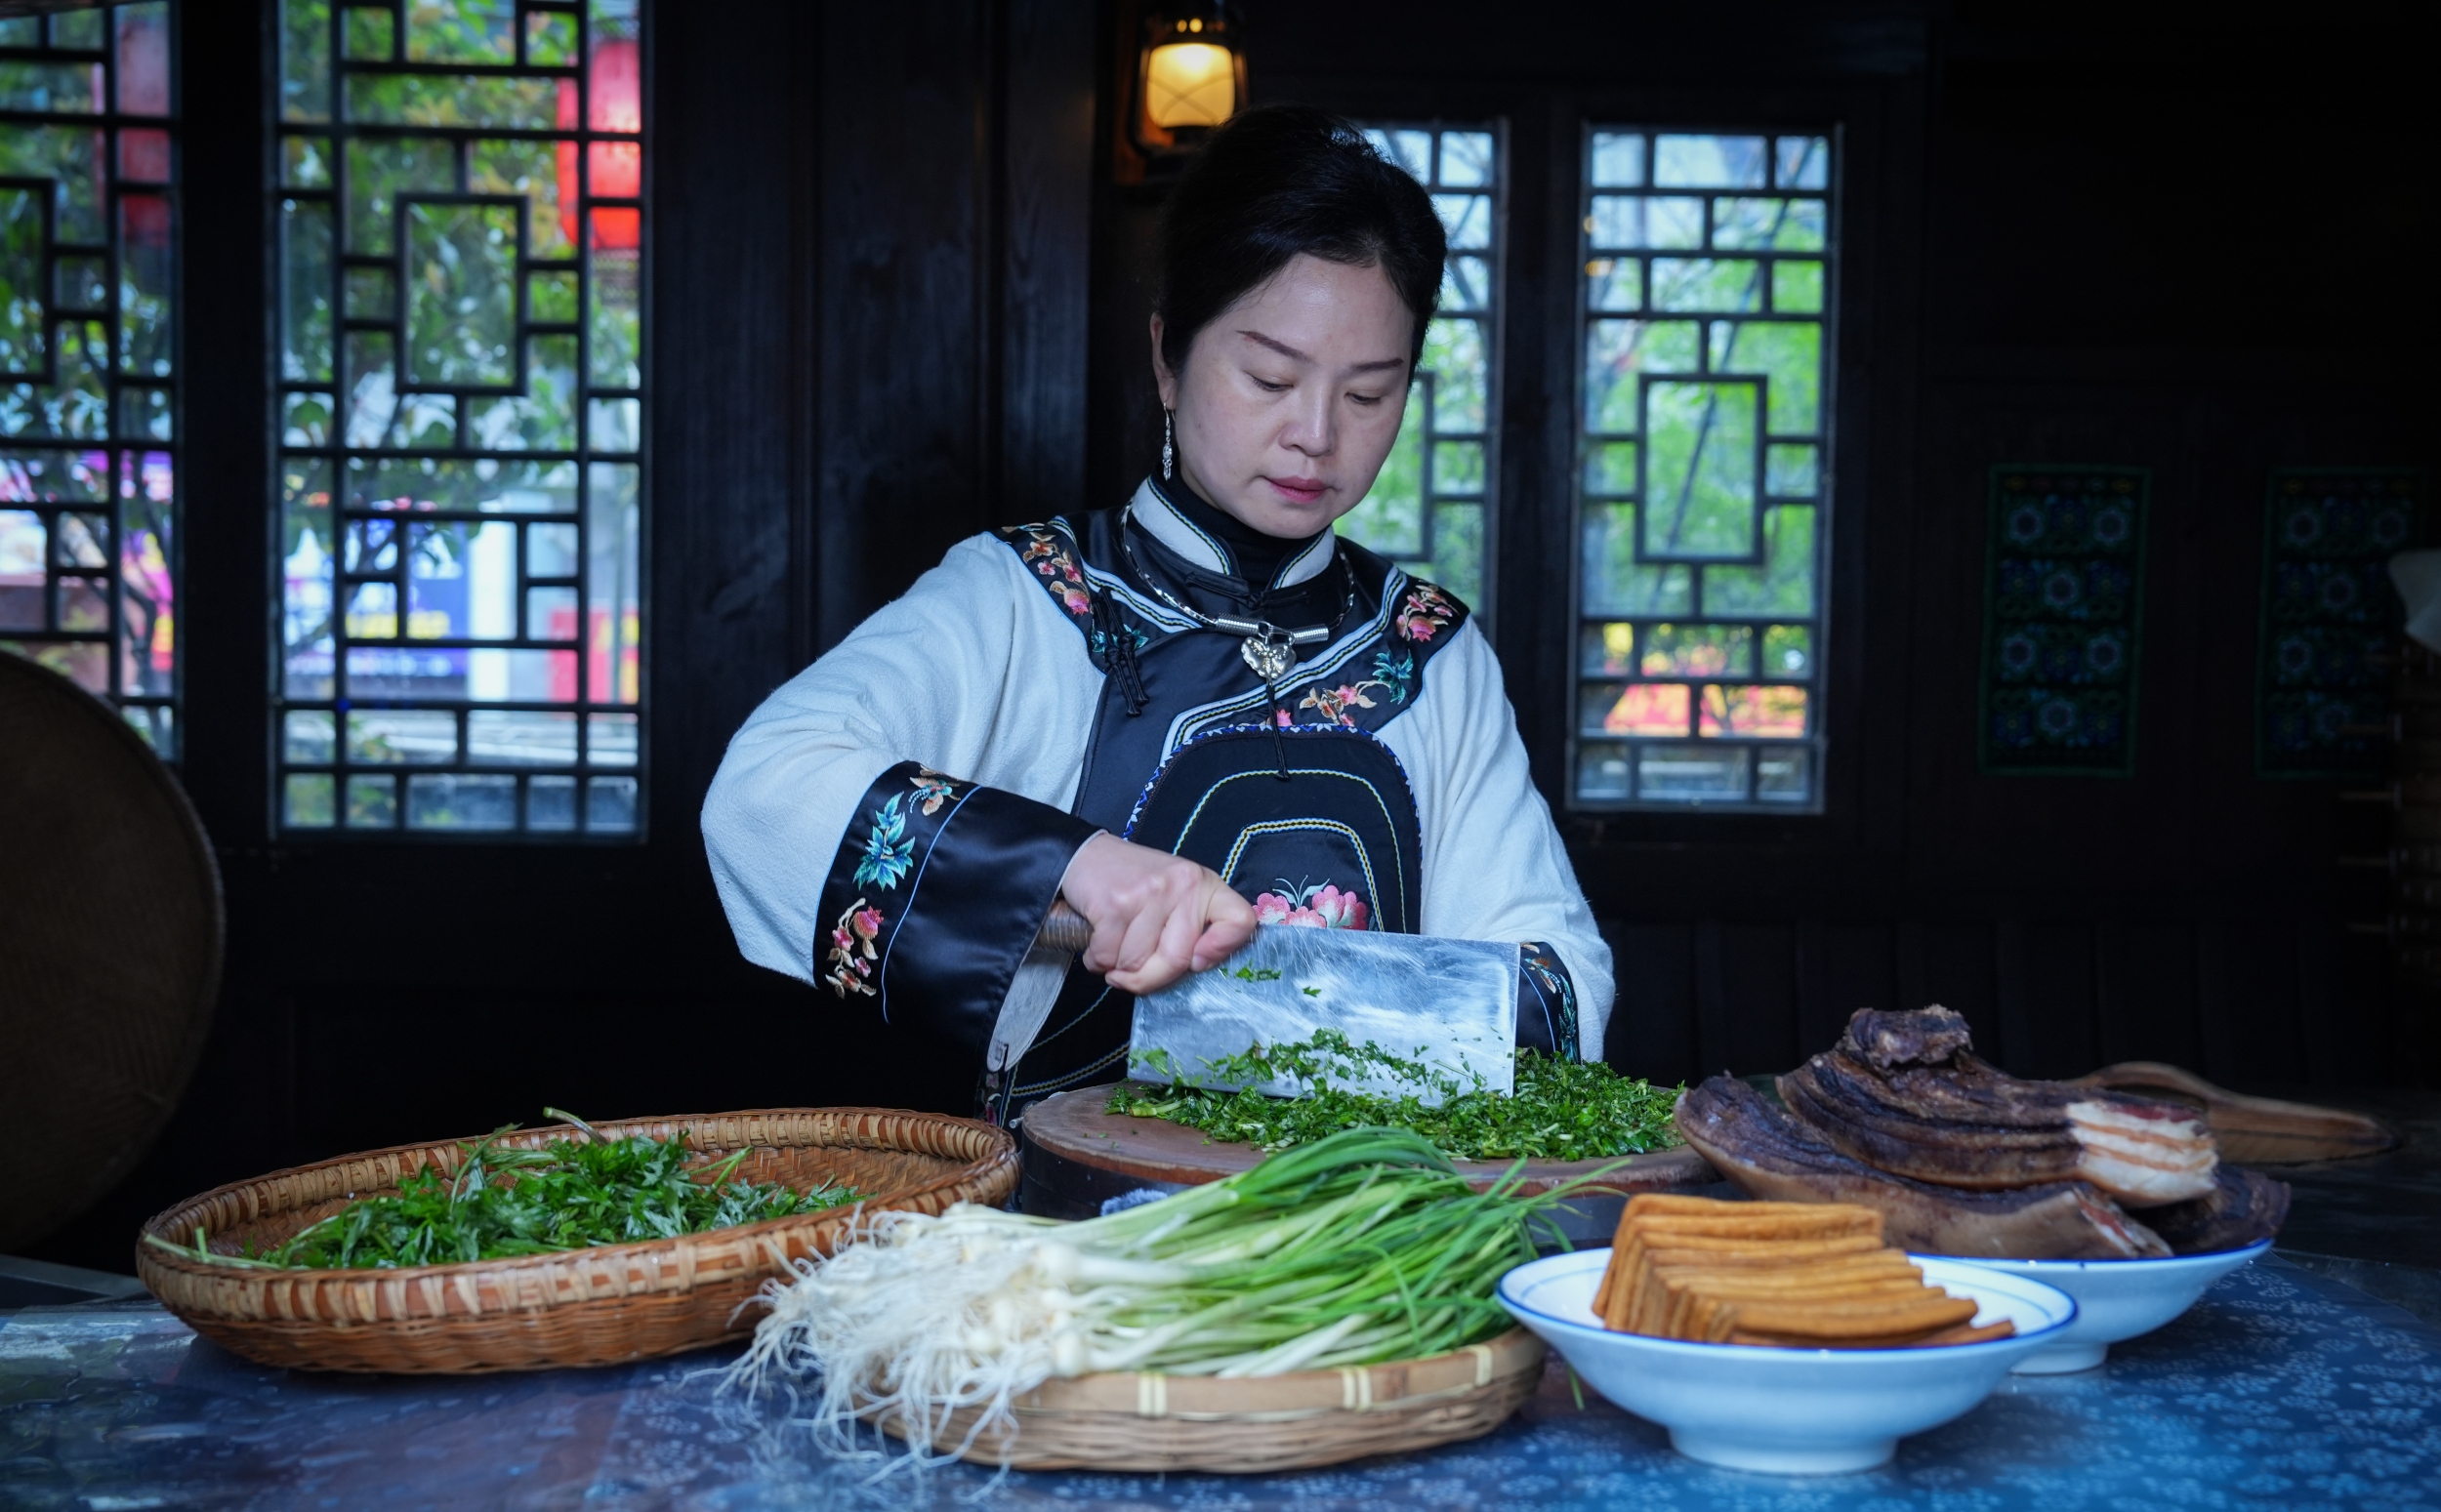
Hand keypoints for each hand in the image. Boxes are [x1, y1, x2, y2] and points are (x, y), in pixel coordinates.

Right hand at [1056, 833, 1256, 994]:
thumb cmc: (1134, 884)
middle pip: (1178, 960)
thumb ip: (1191, 928)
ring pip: (1137, 964)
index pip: (1240, 921)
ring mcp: (1149, 893)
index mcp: (1204, 884)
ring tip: (1113, 944)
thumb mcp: (1176, 896)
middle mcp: (1183, 885)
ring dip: (1117, 968)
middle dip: (1148, 978)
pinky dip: (1097, 959)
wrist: (1086, 855)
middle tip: (1132, 974)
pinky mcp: (1115, 903)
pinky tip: (1098, 939)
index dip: (1223, 949)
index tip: (1198, 961)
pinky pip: (1108, 957)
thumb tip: (1195, 968)